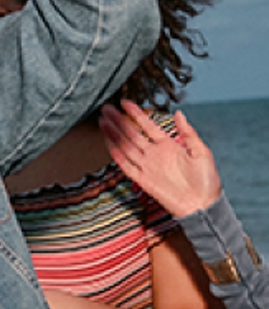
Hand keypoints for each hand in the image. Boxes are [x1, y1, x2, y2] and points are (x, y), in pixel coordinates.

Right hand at [100, 100, 221, 217]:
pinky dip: (117, 155)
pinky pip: (127, 166)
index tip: (125, 102)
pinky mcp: (142, 180)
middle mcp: (154, 154)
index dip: (136, 113)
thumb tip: (179, 113)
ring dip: (114, 134)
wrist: (202, 205)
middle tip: (106, 108)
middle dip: (119, 121)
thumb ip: (189, 133)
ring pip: (126, 147)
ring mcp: (147, 166)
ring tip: (103, 122)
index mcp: (168, 146)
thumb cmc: (206, 180)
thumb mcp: (202, 152)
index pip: (147, 126)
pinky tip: (109, 144)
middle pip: (132, 134)